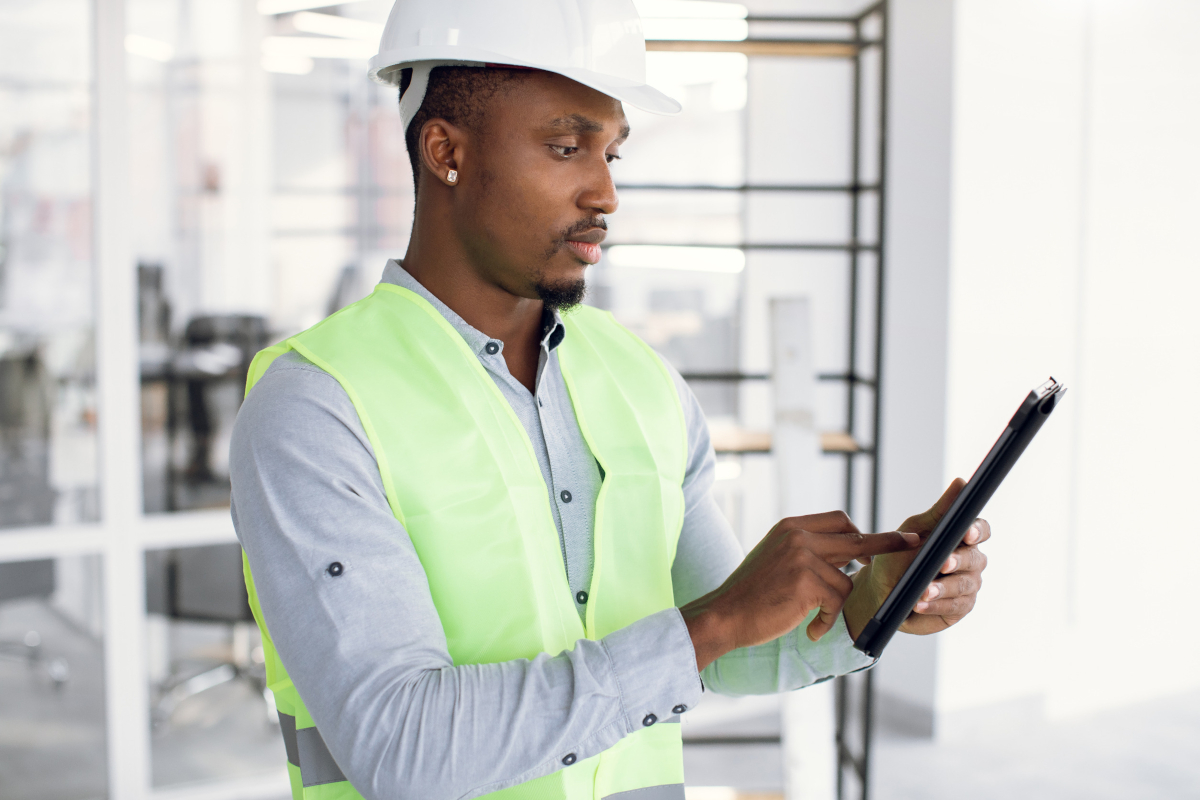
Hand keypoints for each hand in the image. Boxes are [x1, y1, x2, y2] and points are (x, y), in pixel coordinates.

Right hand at [681, 511, 918, 670]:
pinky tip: (811, 630)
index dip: (863, 531)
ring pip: (846, 579)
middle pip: (856, 538)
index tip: (887, 539)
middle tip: (912, 544)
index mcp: (791, 526)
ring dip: (835, 605)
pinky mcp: (806, 582)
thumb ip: (807, 550)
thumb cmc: (751, 593)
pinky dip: (827, 621)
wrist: (724, 615)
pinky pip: (836, 602)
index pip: (838, 519)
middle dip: (888, 544)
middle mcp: (798, 535)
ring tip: (815, 619)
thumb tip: (850, 554)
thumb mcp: (777, 557)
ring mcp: (802, 557)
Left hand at [842, 479, 990, 638]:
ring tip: (924, 590)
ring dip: (944, 588)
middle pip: (975, 559)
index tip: (967, 533)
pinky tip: (921, 603)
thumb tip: (961, 483)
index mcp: (960, 538)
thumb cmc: (899, 556)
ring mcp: (966, 586)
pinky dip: (937, 605)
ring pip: (965, 585)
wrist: (880, 591)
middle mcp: (969, 562)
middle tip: (943, 563)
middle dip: (958, 561)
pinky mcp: (959, 608)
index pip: (980, 530)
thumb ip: (940, 510)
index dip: (977, 531)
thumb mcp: (915, 529)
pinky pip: (954, 607)